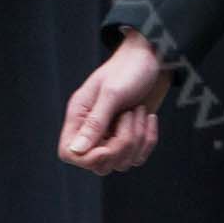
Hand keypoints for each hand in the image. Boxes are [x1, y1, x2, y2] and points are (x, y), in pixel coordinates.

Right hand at [59, 29, 170, 174]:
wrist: (155, 58)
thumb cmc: (130, 68)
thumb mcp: (112, 92)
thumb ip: (95, 122)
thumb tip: (75, 151)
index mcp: (79, 115)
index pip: (68, 153)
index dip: (88, 158)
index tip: (108, 146)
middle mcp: (93, 129)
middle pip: (98, 164)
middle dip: (121, 145)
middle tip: (130, 115)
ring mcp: (113, 135)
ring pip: (121, 162)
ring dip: (137, 138)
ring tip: (139, 110)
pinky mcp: (132, 137)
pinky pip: (138, 157)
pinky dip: (148, 139)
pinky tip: (150, 118)